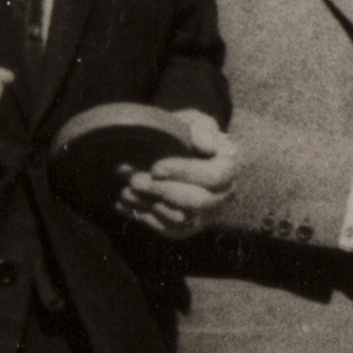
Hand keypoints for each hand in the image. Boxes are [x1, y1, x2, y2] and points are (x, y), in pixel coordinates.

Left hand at [115, 110, 238, 240]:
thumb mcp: (194, 121)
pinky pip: (169, 231)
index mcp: (228, 167)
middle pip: (197, 202)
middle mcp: (223, 195)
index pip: (212, 176)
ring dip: (149, 206)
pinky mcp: (188, 227)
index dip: (184, 173)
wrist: (177, 149)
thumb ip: (201, 129)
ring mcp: (206, 214)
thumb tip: (206, 146)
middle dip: (163, 191)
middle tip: (134, 180)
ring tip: (125, 191)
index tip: (156, 168)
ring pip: (181, 219)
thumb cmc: (186, 133)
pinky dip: (145, 218)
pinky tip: (125, 204)